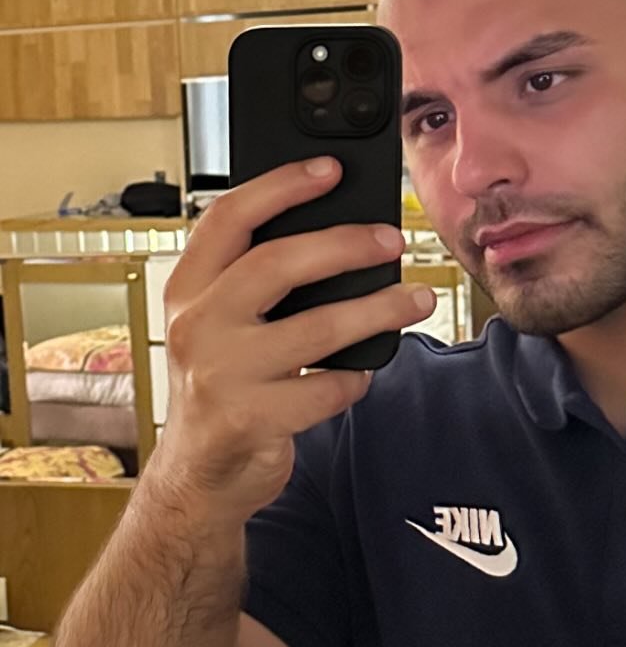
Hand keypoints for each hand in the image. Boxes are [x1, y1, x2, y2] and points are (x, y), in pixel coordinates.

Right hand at [150, 156, 435, 521]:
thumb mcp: (221, 325)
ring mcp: (220, 374)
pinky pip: (326, 387)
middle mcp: (196, 326)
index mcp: (188, 289)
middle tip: (392, 240)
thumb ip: (257, 284)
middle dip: (345, 245)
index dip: (281, 186)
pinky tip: (364, 372)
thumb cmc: (224, 386)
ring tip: (416, 299)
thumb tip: (343, 237)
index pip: (228, 218)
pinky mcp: (249, 419)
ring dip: (377, 310)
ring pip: (317, 327)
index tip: (330, 169)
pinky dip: (356, 377)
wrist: (201, 477)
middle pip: (277, 264)